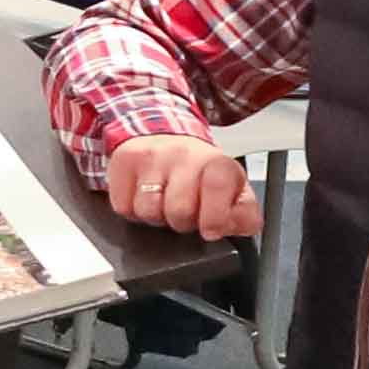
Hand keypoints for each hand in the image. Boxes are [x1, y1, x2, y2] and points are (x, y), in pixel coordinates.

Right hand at [97, 130, 257, 239]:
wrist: (165, 138)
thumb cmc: (201, 172)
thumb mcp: (233, 190)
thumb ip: (245, 213)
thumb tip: (241, 227)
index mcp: (216, 162)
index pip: (217, 187)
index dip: (214, 218)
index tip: (210, 230)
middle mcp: (184, 154)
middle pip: (178, 210)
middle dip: (181, 222)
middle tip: (185, 213)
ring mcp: (151, 156)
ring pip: (148, 211)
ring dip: (155, 217)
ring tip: (163, 204)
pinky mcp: (123, 161)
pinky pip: (123, 206)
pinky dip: (132, 211)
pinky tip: (143, 197)